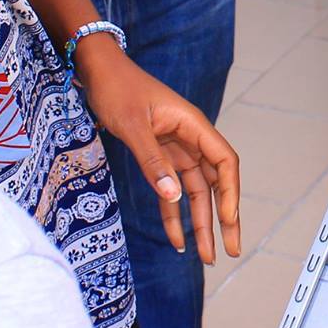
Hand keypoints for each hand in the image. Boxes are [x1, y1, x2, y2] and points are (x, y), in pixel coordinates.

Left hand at [76, 40, 241, 262]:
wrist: (97, 70)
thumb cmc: (117, 89)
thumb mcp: (132, 125)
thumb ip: (152, 160)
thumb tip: (173, 195)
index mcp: (193, 125)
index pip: (224, 163)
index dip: (230, 193)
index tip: (228, 221)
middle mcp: (190, 138)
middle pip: (214, 183)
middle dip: (223, 218)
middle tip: (229, 251)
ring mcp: (176, 148)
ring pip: (194, 191)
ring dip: (199, 223)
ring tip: (205, 257)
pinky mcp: (159, 156)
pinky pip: (170, 189)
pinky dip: (173, 213)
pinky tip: (176, 239)